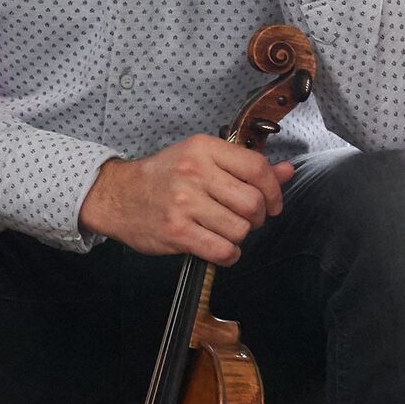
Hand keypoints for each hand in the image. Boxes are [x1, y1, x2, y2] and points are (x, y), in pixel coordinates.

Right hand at [84, 135, 295, 265]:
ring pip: (240, 229)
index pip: (256, 168)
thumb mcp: (201, 159)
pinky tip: (218, 247)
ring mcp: (184, 203)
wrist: (117, 196)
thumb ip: (245, 167)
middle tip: (244, 219)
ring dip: (239, 237)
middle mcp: (195, 172)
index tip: (272, 204)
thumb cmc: (163, 177)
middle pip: (252, 202)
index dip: (274, 190)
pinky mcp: (177, 232)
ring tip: (224, 231)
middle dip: (256, 217)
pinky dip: (228, 254)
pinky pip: (222, 250)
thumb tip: (287, 171)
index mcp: (203, 149)